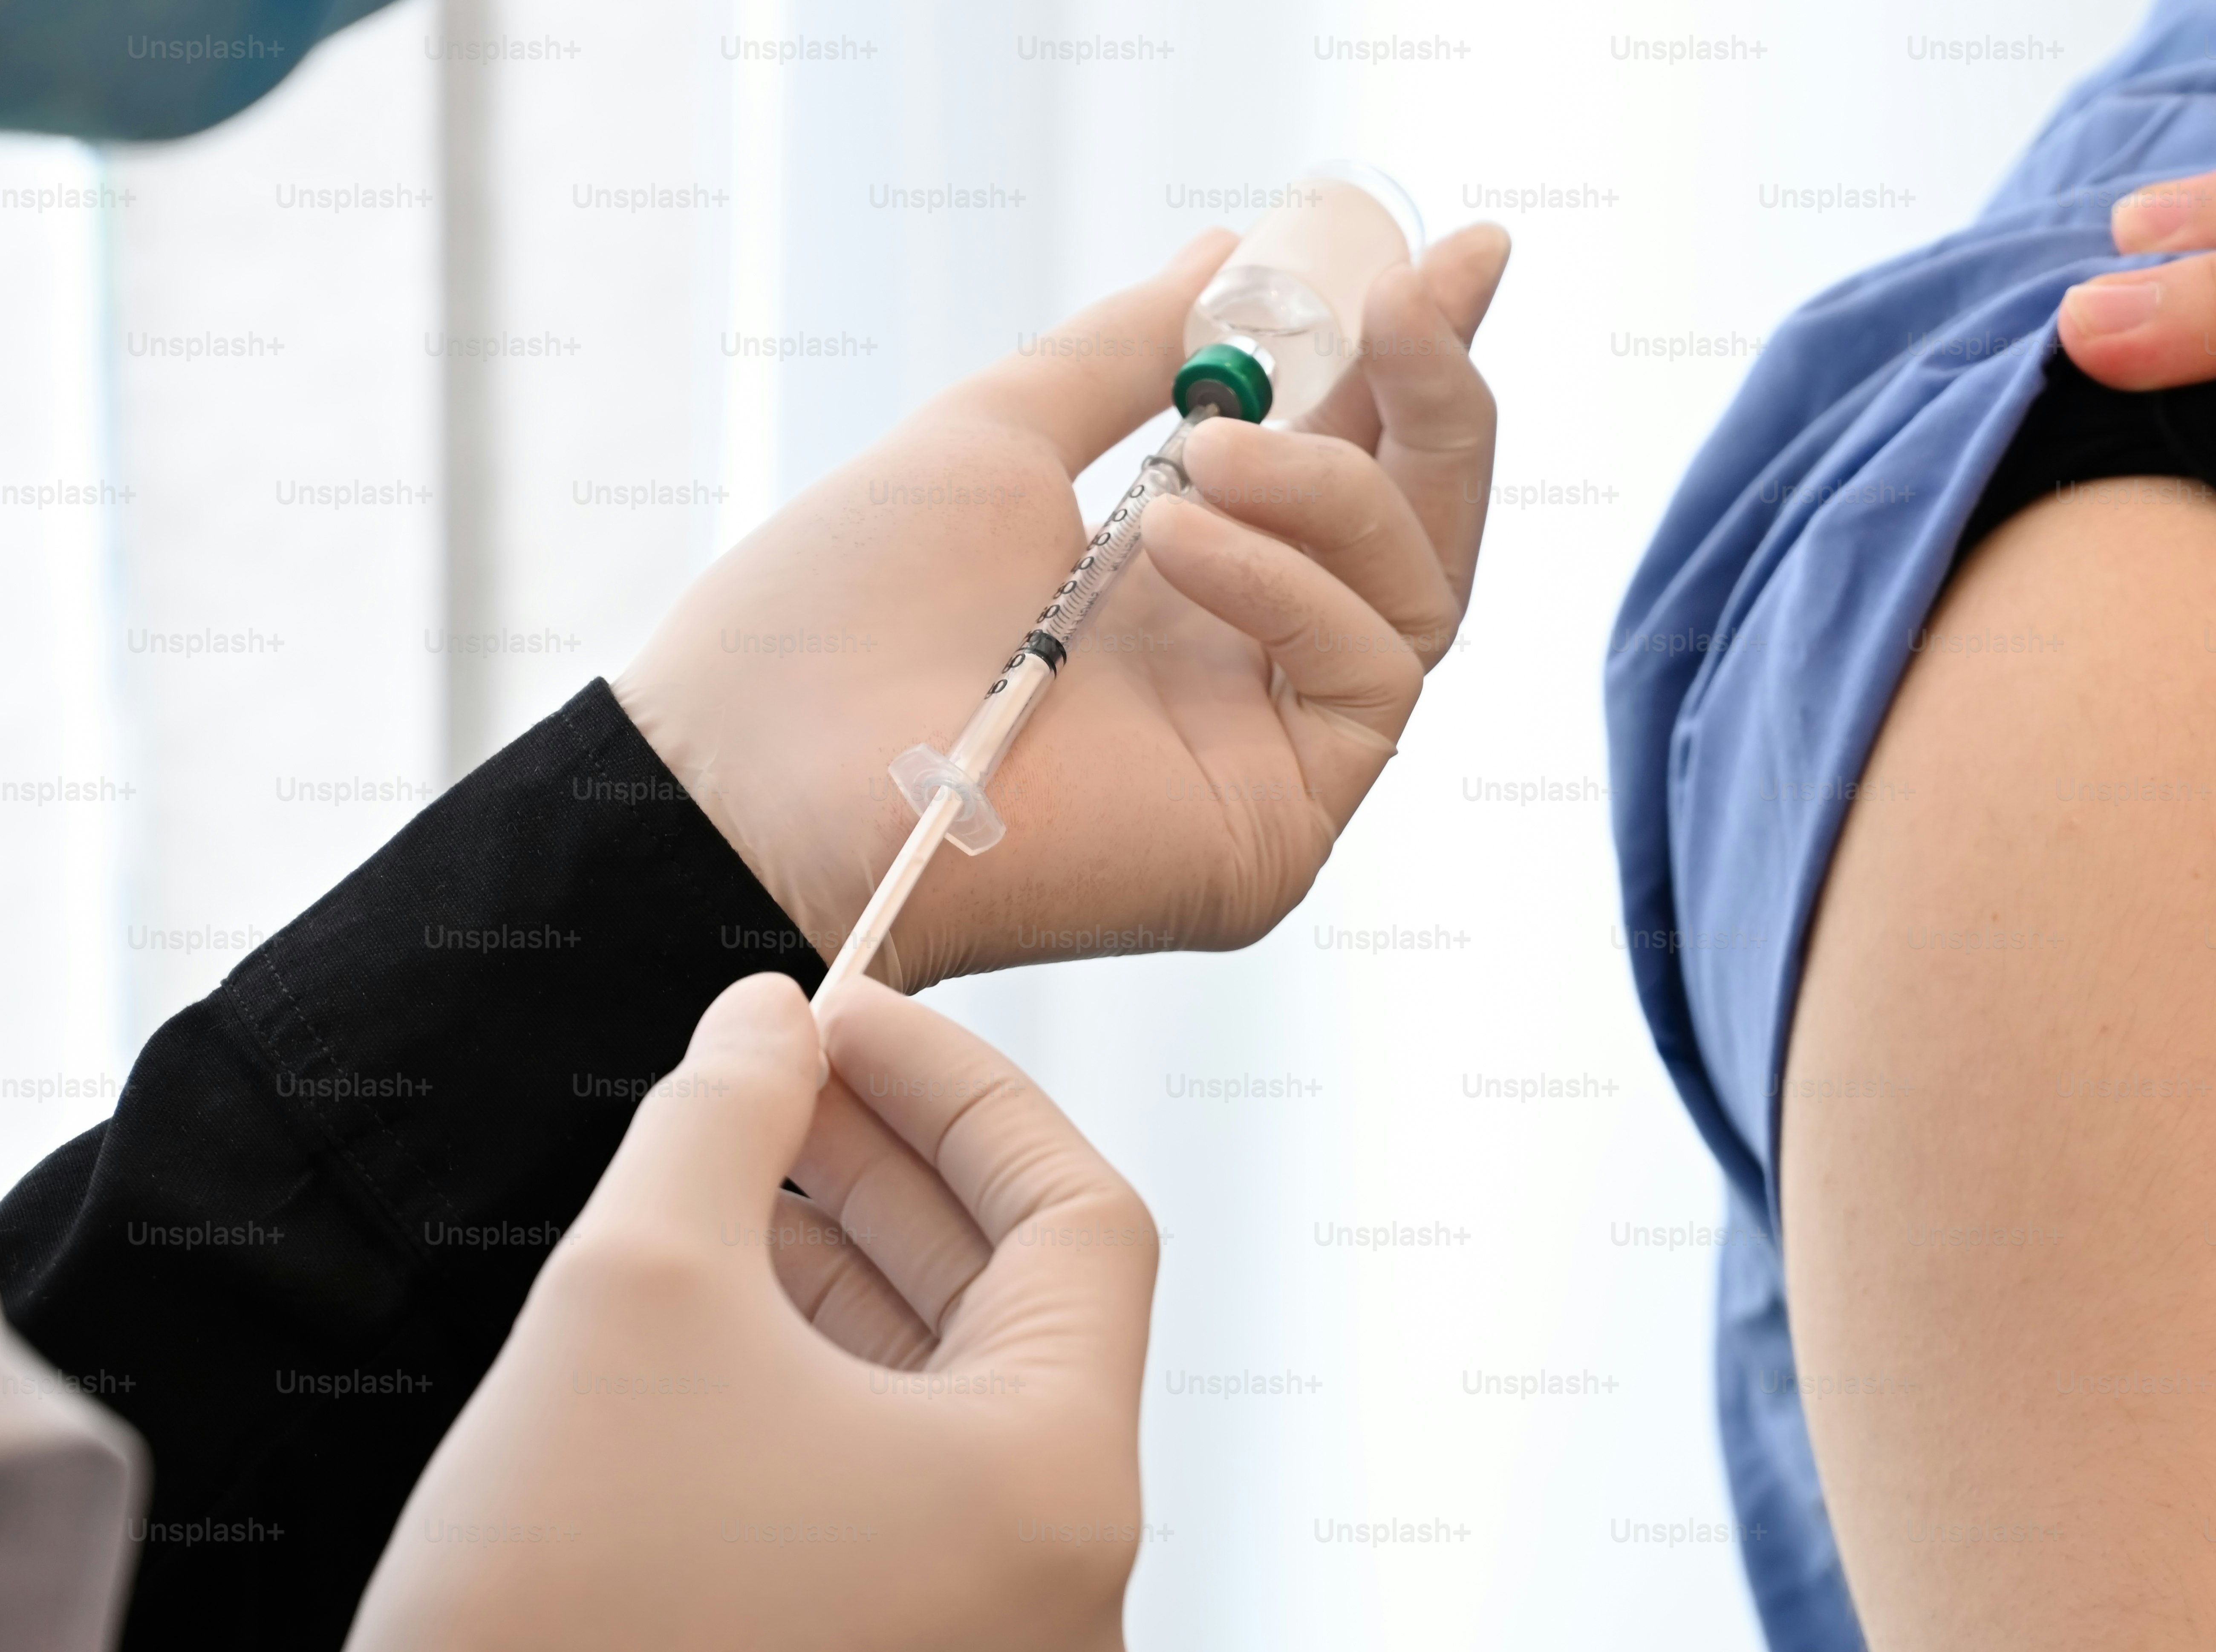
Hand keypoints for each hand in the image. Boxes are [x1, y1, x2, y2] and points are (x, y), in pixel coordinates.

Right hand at [293, 972, 1155, 1651]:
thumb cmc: (555, 1602)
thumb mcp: (642, 1276)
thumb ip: (732, 1110)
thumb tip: (773, 1022)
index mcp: (1064, 1496)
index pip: (1079, 1219)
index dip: (962, 1094)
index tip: (849, 1020)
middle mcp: (1078, 1597)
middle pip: (1032, 1315)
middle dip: (906, 1178)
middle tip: (791, 1077)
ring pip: (972, 1407)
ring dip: (871, 1276)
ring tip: (753, 1168)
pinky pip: (929, 1503)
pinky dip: (853, 1394)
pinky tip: (753, 1300)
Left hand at [616, 224, 1509, 987]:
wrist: (760, 769)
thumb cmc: (842, 615)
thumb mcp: (1003, 433)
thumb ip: (1129, 353)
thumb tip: (1229, 256)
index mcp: (1198, 584)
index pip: (1357, 466)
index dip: (1418, 362)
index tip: (1454, 256)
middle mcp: (1253, 670)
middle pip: (1423, 533)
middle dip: (1435, 400)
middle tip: (1411, 297)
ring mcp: (1274, 756)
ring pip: (1414, 595)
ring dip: (1326, 489)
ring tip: (1204, 451)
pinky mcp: (1279, 831)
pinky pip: (1362, 675)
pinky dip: (1283, 583)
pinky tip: (1181, 540)